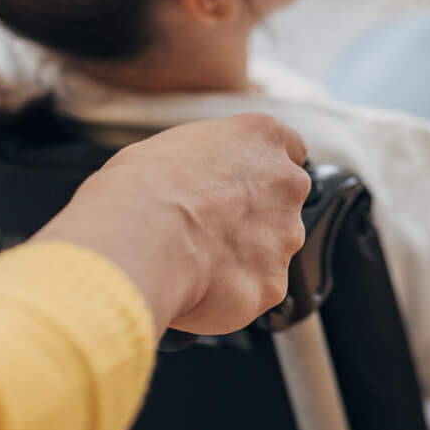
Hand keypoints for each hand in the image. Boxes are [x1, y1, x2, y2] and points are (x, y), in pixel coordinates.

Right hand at [32, 115, 311, 335]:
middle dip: (254, 218)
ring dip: (244, 256)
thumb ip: (209, 163)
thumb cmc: (143, 187)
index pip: (289, 150)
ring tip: (197, 260)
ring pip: (272, 250)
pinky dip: (234, 291)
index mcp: (263, 138)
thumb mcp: (173, 147)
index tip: (244, 185)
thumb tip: (197, 184)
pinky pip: (257, 289)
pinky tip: (200, 286)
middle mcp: (286, 184)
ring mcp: (285, 236)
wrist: (141, 239)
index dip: (263, 171)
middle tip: (209, 229)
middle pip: (282, 204)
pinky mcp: (272, 284)